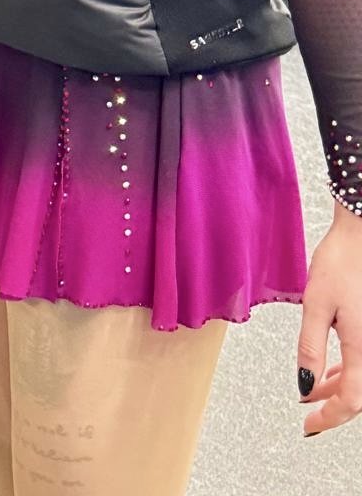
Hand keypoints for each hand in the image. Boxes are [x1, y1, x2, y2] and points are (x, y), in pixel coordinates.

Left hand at [298, 204, 361, 434]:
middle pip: (359, 394)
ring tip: (313, 393)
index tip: (309, 425)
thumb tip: (304, 384)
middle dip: (333, 406)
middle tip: (310, 417)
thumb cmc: (341, 262)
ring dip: (338, 388)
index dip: (329, 417)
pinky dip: (346, 370)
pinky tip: (330, 370)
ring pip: (361, 377)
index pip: (351, 401)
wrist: (361, 234)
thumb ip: (310, 347)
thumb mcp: (316, 305)